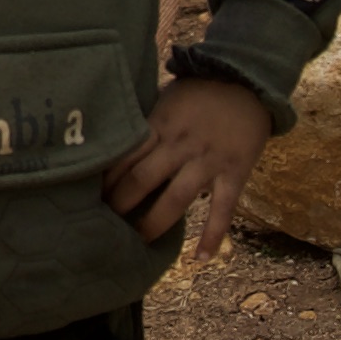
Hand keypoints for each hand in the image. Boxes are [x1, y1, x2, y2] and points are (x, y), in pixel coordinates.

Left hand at [112, 72, 269, 251]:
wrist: (249, 80)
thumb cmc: (201, 90)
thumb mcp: (166, 98)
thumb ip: (146, 123)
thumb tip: (114, 141)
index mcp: (159, 125)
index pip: (124, 157)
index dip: (106, 182)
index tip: (91, 199)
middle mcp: (180, 144)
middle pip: (142, 179)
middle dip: (121, 205)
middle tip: (106, 225)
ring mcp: (208, 160)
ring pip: (176, 198)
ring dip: (154, 223)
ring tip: (138, 242)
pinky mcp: (235, 172)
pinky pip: (223, 209)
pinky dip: (213, 235)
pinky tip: (200, 258)